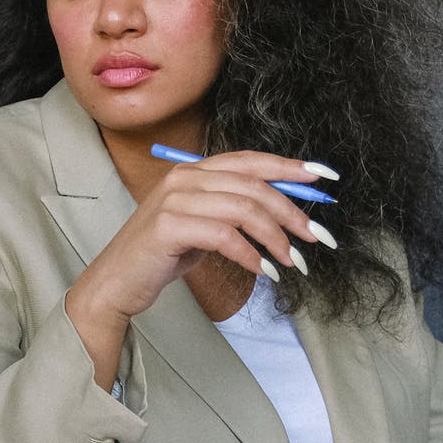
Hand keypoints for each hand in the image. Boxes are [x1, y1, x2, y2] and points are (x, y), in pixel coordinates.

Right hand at [78, 150, 331, 321]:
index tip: (325, 177)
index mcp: (193, 171)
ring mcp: (174, 200)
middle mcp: (183, 178)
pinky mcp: (169, 227)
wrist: (117, 282)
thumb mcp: (203, 226)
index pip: (250, 160)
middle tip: (315, 237)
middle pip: (253, 185)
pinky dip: (250, 255)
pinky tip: (262, 271)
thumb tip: (288, 210)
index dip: (290, 167)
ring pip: (243, 209)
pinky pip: (225, 235)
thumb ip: (235, 211)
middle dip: (292, 211)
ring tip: (290, 262)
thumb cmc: (161, 256)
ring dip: (276, 238)